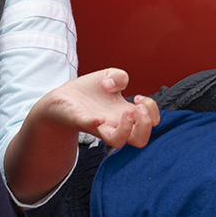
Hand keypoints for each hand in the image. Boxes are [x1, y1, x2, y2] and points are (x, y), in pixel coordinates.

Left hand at [41, 68, 160, 150]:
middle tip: (137, 107)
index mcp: (125, 114)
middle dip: (147, 123)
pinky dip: (94, 122)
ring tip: (127, 111)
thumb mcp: (109, 74)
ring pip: (118, 141)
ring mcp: (98, 126)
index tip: (140, 97)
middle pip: (140, 140)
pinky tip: (98, 117)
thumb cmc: (89, 91)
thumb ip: (120, 75)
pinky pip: (89, 126)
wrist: (63, 98)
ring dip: (128, 127)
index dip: (152, 110)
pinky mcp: (80, 121)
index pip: (151, 123)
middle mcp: (115, 124)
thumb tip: (113, 85)